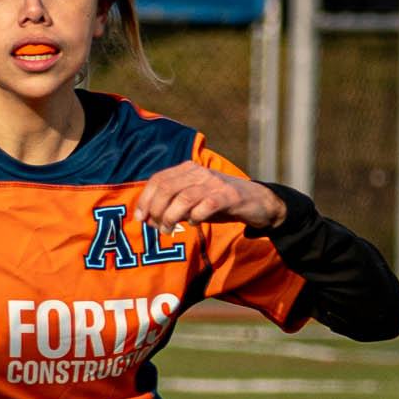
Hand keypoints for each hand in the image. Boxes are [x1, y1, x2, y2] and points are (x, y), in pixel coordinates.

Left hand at [136, 163, 286, 232]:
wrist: (257, 202)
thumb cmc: (220, 203)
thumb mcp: (193, 201)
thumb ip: (172, 206)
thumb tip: (148, 219)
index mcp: (188, 169)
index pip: (158, 179)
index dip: (145, 199)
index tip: (140, 218)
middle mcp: (200, 172)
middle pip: (167, 188)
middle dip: (156, 210)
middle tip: (157, 227)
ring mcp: (215, 184)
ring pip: (183, 198)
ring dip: (171, 217)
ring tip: (169, 230)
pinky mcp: (229, 197)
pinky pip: (206, 206)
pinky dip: (195, 217)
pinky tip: (194, 223)